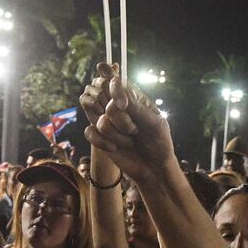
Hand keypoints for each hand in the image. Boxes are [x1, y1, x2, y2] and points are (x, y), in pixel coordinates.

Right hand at [80, 63, 175, 184]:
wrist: (153, 168)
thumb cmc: (159, 142)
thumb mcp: (155, 124)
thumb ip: (136, 108)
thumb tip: (117, 98)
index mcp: (131, 95)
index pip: (112, 78)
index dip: (113, 87)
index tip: (124, 105)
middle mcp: (114, 104)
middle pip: (99, 95)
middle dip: (117, 116)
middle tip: (133, 129)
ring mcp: (105, 119)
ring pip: (96, 117)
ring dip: (115, 133)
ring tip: (130, 139)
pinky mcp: (98, 135)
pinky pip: (89, 132)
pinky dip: (103, 142)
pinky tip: (115, 148)